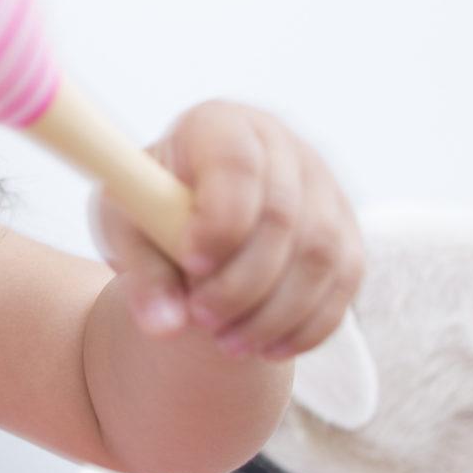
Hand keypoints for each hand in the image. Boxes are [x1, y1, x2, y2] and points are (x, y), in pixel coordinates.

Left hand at [90, 99, 365, 361]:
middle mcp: (280, 146)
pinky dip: (309, 324)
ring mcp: (322, 186)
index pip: (236, 165)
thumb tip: (164, 325)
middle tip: (203, 321)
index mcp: (219, 125)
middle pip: (283, 217)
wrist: (189, 214)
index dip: (221, 220)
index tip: (192, 265)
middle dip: (243, 283)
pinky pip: (344, 281)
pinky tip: (267, 347)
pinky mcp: (346, 230)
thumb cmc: (150, 208)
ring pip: (321, 254)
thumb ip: (143, 271)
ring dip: (275, 312)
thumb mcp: (126, 227)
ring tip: (228, 342)